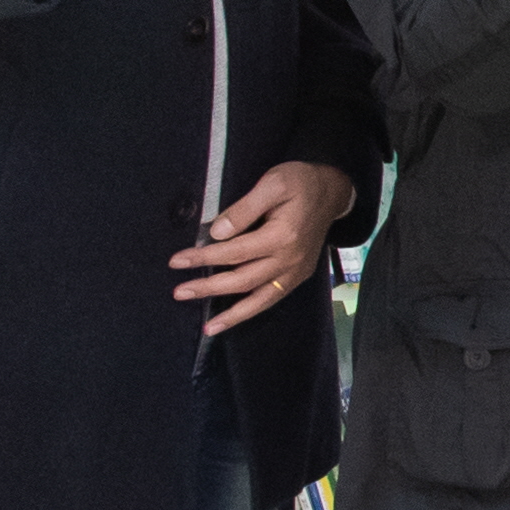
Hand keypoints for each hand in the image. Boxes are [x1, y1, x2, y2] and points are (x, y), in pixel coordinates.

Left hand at [170, 160, 352, 335]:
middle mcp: (290, 259)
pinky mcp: (298, 276)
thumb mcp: (273, 183)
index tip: (177, 261)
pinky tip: (233, 319)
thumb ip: (244, 208)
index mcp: (282, 236)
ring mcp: (295, 271)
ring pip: (259, 299)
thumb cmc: (300, 182)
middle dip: (208, 288)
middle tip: (179, 292)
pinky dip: (252, 312)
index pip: (234, 252)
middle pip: (242, 280)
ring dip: (232, 314)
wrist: (332, 192)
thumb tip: (216, 233)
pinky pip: (272, 299)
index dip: (204, 258)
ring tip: (208, 327)